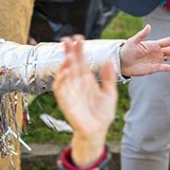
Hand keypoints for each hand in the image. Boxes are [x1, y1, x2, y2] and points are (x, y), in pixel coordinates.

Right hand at [52, 36, 116, 167]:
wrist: (98, 131)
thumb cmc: (102, 114)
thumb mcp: (110, 93)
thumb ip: (109, 78)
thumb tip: (110, 60)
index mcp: (87, 80)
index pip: (81, 62)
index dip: (79, 50)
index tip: (79, 38)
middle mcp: (77, 83)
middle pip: (71, 64)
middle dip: (68, 52)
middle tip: (67, 39)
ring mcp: (70, 92)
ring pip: (64, 74)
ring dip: (64, 64)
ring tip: (69, 54)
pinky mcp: (65, 101)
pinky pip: (60, 88)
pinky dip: (61, 79)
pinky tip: (66, 71)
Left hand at [118, 25, 169, 76]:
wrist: (121, 62)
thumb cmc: (126, 50)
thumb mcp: (133, 41)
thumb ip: (141, 35)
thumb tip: (149, 26)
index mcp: (154, 44)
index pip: (169, 41)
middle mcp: (157, 52)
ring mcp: (157, 60)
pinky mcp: (154, 68)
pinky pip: (166, 68)